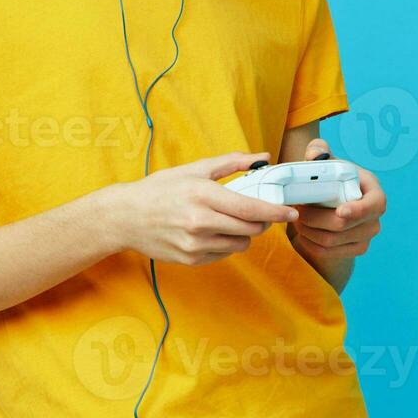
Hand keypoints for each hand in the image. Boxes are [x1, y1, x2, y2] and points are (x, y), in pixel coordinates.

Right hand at [104, 151, 298, 265]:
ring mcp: (194, 244)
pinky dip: (226, 244)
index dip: (275, 212)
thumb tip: (262, 157)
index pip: (250, 209)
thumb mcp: (195, 169)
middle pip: (250, 229)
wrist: (125, 217)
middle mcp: (200, 222)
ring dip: (244, 234)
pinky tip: (212, 231)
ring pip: (240, 244)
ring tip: (230, 221)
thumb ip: (231, 163)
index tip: (291, 213)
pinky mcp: (190, 259)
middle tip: (259, 213)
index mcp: (203, 195)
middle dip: (262, 222)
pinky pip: (224, 254)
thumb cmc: (161, 189)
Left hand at [287, 139, 385, 261]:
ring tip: (297, 219)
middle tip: (297, 210)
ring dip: (309, 231)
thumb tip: (314, 154)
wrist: (334, 201)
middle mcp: (374, 217)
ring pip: (332, 241)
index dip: (358, 210)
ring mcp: (367, 236)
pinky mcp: (356, 249)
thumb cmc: (333, 178)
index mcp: (374, 192)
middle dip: (316, 219)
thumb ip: (318, 149)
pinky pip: (329, 253)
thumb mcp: (327, 161)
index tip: (340, 211)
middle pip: (344, 226)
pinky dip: (311, 244)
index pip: (374, 205)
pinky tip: (303, 233)